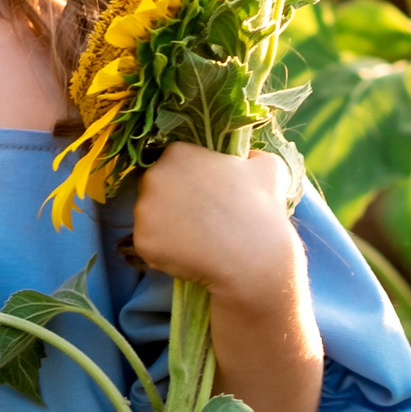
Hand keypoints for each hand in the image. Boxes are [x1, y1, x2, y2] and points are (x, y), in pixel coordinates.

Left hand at [130, 143, 301, 308]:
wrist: (253, 258)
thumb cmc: (261, 209)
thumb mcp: (268, 167)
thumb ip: (252, 156)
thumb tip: (248, 157)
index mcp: (178, 153)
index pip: (174, 163)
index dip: (189, 180)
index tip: (206, 195)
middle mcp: (154, 177)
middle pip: (156, 188)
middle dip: (173, 202)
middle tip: (200, 219)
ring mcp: (144, 210)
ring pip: (151, 217)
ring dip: (167, 227)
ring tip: (197, 240)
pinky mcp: (142, 241)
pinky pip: (150, 245)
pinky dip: (165, 251)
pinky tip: (189, 256)